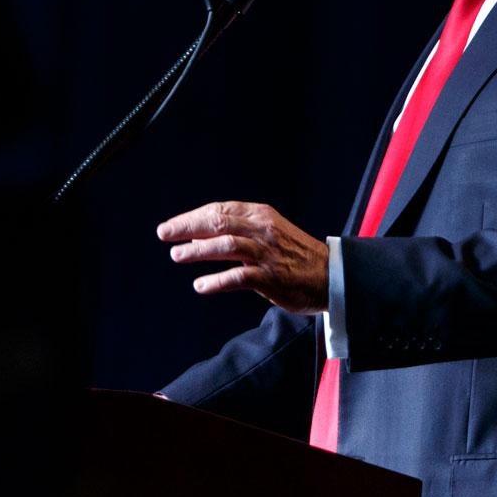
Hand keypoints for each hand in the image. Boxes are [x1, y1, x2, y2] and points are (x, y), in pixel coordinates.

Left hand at [157, 201, 327, 313]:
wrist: (331, 275)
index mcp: (261, 215)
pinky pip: (239, 277)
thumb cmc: (295, 254)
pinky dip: (217, 281)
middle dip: (187, 227)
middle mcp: (263, 230)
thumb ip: (237, 231)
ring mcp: (267, 254)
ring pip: (226, 246)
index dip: (192, 217)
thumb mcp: (268, 232)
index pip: (220, 210)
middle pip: (219, 223)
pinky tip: (201, 286)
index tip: (171, 226)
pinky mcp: (271, 277)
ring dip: (198, 251)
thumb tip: (198, 235)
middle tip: (165, 234)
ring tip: (177, 256)